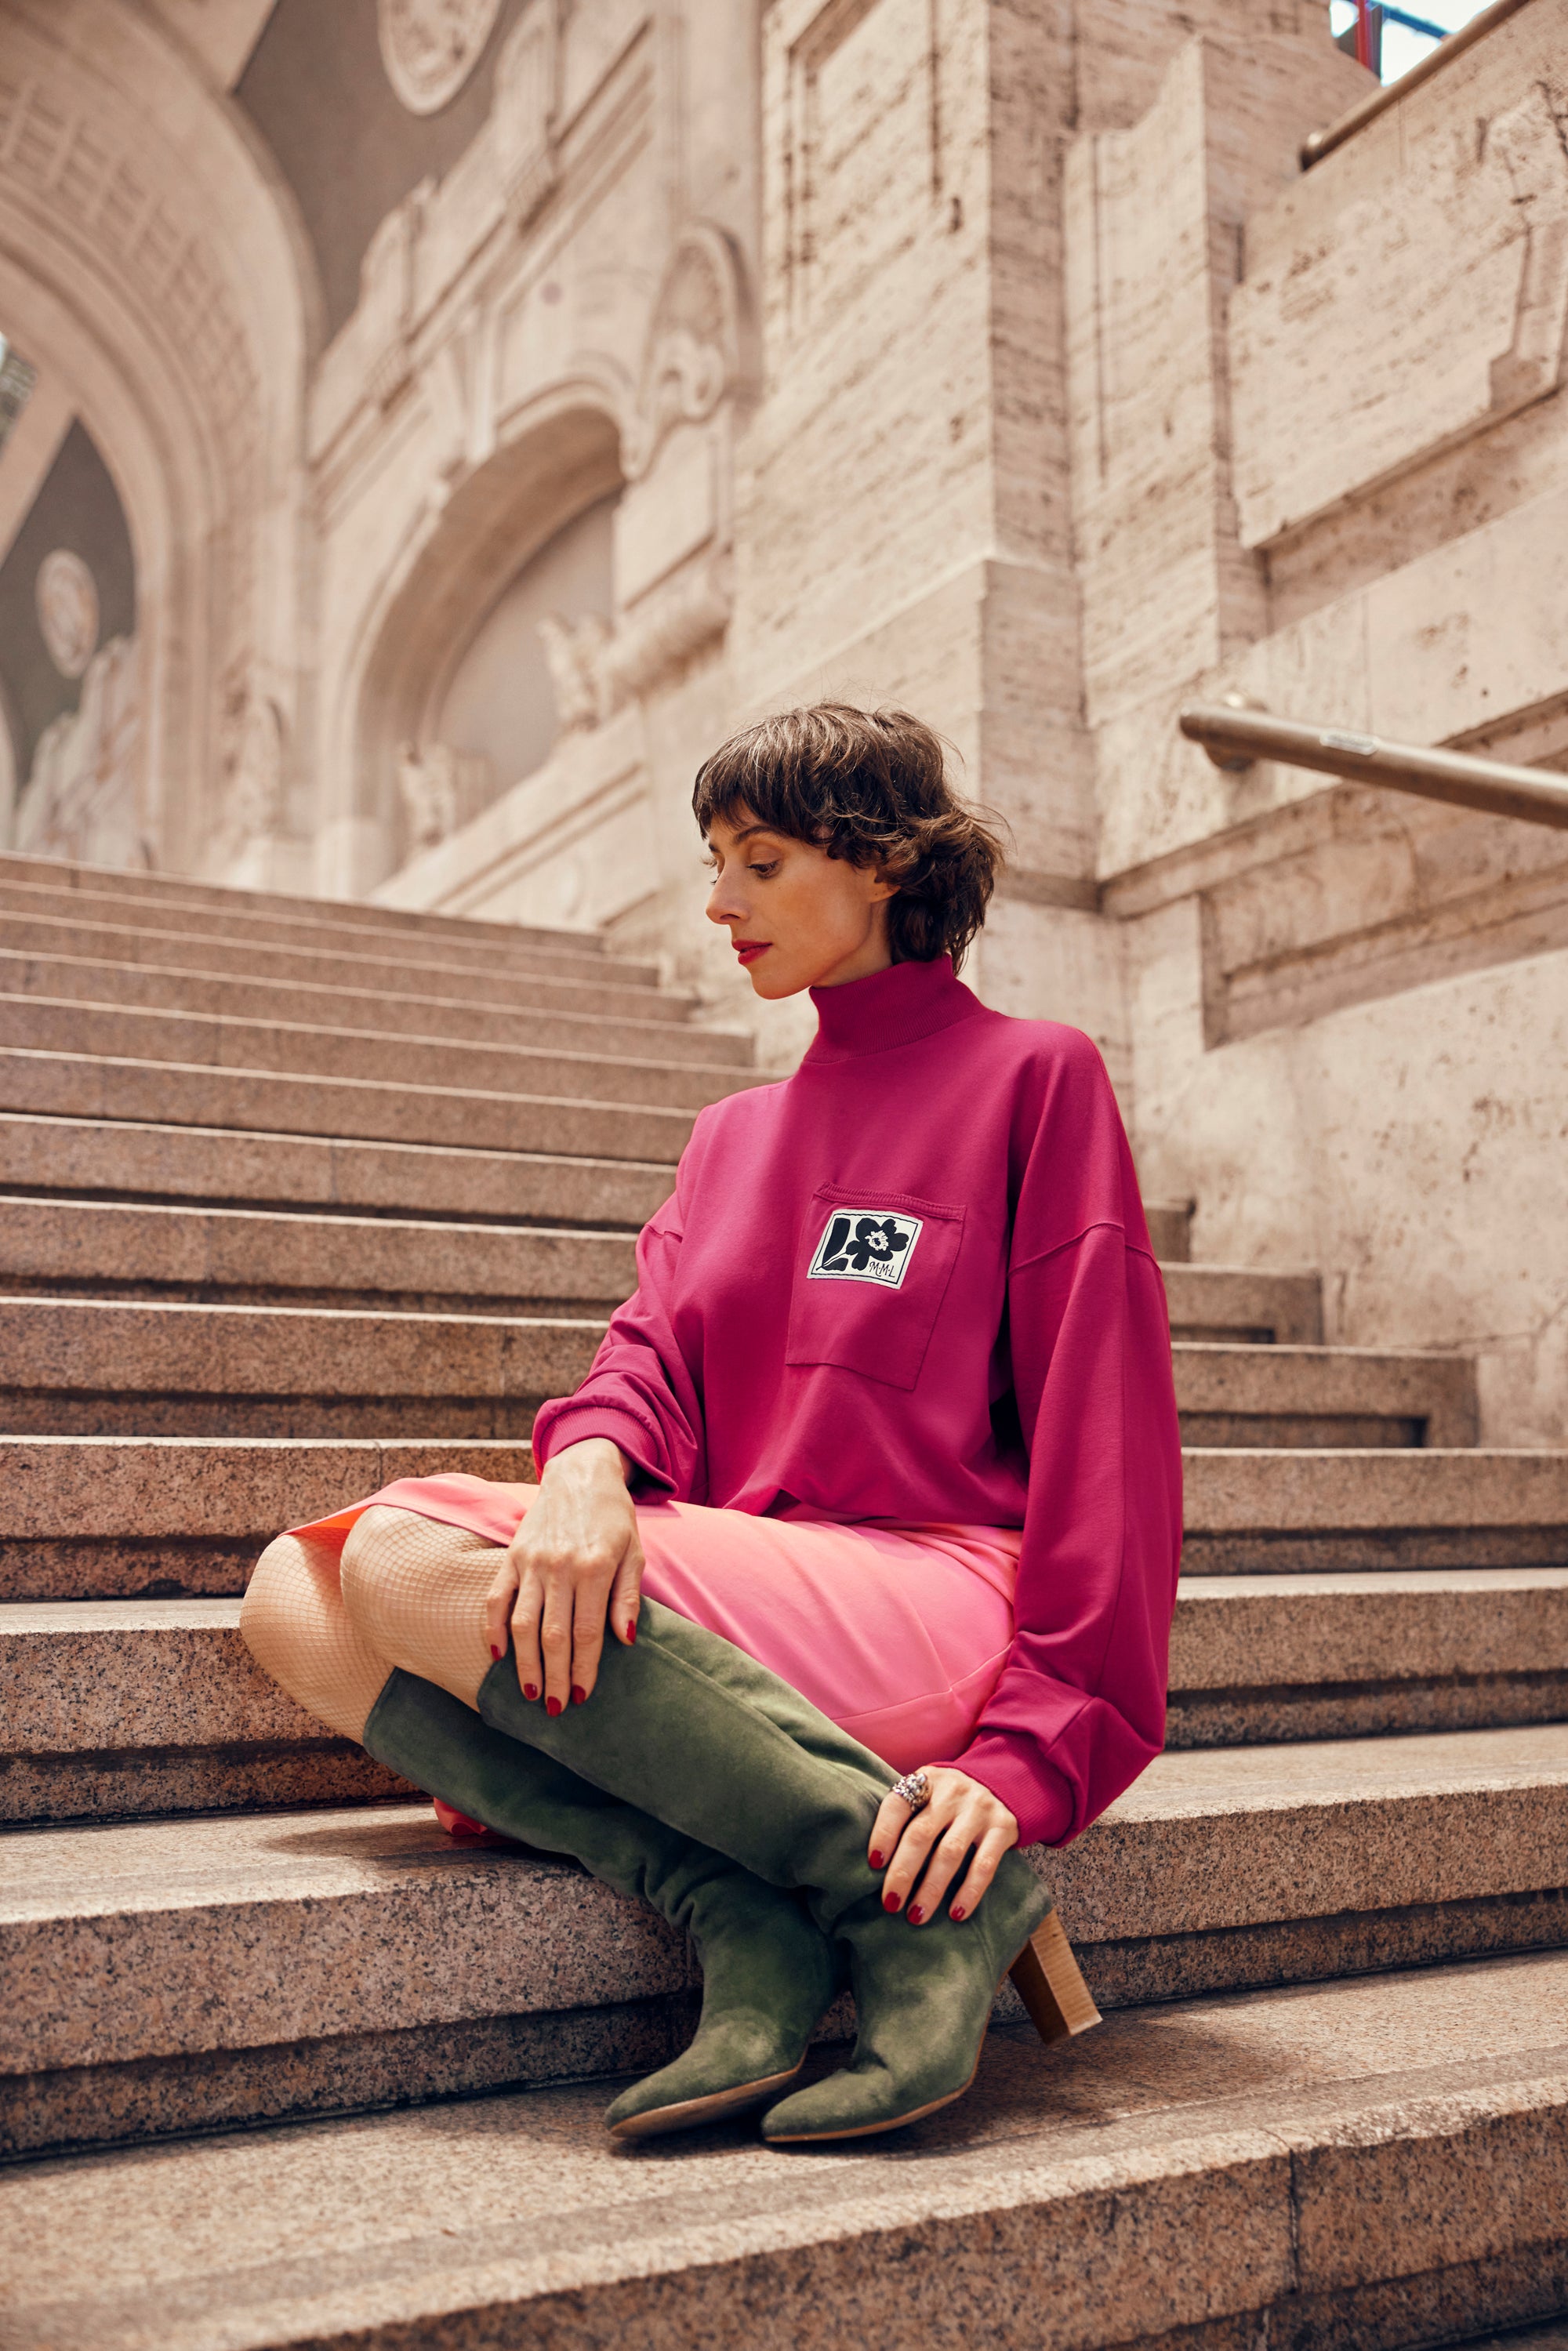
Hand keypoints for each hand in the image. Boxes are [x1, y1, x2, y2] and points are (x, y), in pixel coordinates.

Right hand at [483, 1439, 642, 1711]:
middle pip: (553, 1635)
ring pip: (522, 1623)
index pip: (587, 1632)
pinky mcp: (512, 1556)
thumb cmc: (613, 1517)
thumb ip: (627, 1596)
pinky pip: (496, 1598)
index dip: (584, 1668)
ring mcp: (531, 1562)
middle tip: (555, 1709)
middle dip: (553, 1677)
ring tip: (528, 1693)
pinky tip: (498, 1656)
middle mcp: (560, 1567)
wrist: (580, 1472)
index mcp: (594, 1567)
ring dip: (524, 1663)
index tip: (582, 1697)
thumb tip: (626, 1640)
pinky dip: (493, 1629)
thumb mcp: (634, 1551)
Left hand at [868, 1767, 1018, 1923]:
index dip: (883, 1833)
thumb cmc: (950, 1800)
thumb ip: (906, 1817)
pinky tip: (956, 1913)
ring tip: (916, 1915)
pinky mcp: (1003, 1827)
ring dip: (931, 1888)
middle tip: (891, 1902)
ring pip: (950, 1852)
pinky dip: (969, 1891)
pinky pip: (984, 1865)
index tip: (874, 1864)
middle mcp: (952, 1791)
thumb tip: (877, 1866)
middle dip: (903, 1872)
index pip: (898, 1804)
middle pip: (921, 1833)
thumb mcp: (928, 1794)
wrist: (1002, 1785)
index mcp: (926, 1780)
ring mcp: (979, 1808)